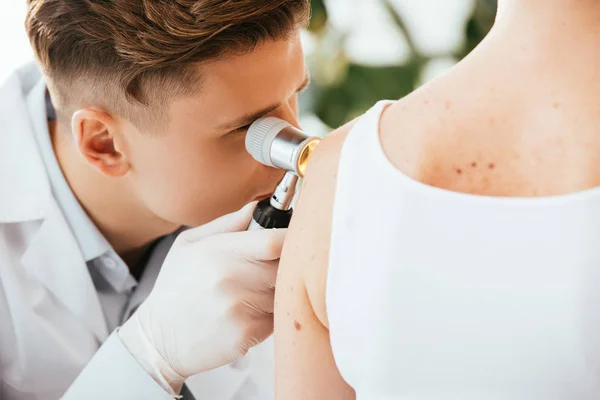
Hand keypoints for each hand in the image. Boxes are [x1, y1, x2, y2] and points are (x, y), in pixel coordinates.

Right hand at [119, 202, 285, 389]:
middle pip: (285, 266)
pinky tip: (247, 314)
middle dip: (284, 266)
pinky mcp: (246, 333)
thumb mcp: (190, 244)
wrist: (158, 340)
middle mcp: (231, 278)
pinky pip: (276, 317)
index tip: (288, 240)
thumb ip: (228, 223)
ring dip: (276, 292)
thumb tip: (259, 207)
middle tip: (266, 270)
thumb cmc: (176, 287)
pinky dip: (270, 315)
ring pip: (282, 293)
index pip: (274, 241)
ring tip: (251, 294)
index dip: (289, 239)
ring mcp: (240, 308)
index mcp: (218, 251)